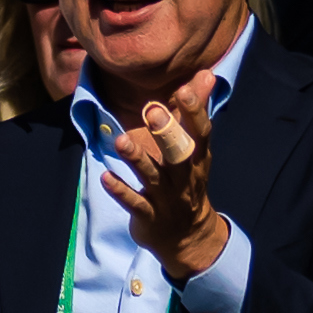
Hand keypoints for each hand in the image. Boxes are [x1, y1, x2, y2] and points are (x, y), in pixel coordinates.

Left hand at [102, 86, 232, 285]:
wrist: (188, 238)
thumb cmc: (188, 183)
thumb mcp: (196, 150)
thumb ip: (195, 112)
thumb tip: (207, 74)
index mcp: (197, 159)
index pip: (200, 133)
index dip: (194, 112)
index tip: (184, 90)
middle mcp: (183, 178)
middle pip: (177, 154)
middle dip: (165, 133)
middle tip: (152, 110)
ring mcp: (165, 198)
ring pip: (151, 176)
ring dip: (136, 158)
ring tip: (120, 141)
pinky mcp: (148, 215)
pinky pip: (134, 202)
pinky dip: (120, 190)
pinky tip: (106, 177)